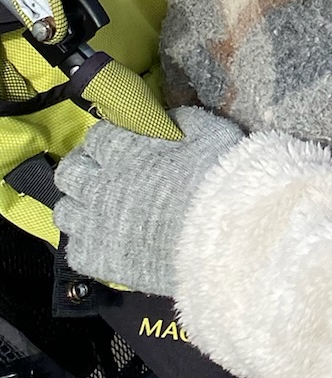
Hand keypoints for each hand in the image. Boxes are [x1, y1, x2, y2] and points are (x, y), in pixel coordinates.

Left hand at [54, 106, 245, 298]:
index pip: (97, 137)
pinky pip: (75, 250)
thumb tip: (168, 118)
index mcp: (122, 150)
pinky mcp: (98, 259)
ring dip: (80, 208)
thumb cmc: (218, 178)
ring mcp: (94, 224)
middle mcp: (98, 185)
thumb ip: (182, 120)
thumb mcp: (208, 132)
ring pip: (64, 212)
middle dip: (83, 170)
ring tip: (101, 212)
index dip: (109, 140)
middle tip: (103, 175)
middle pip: (69, 172)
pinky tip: (109, 243)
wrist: (221, 235)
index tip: (122, 145)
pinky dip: (88, 244)